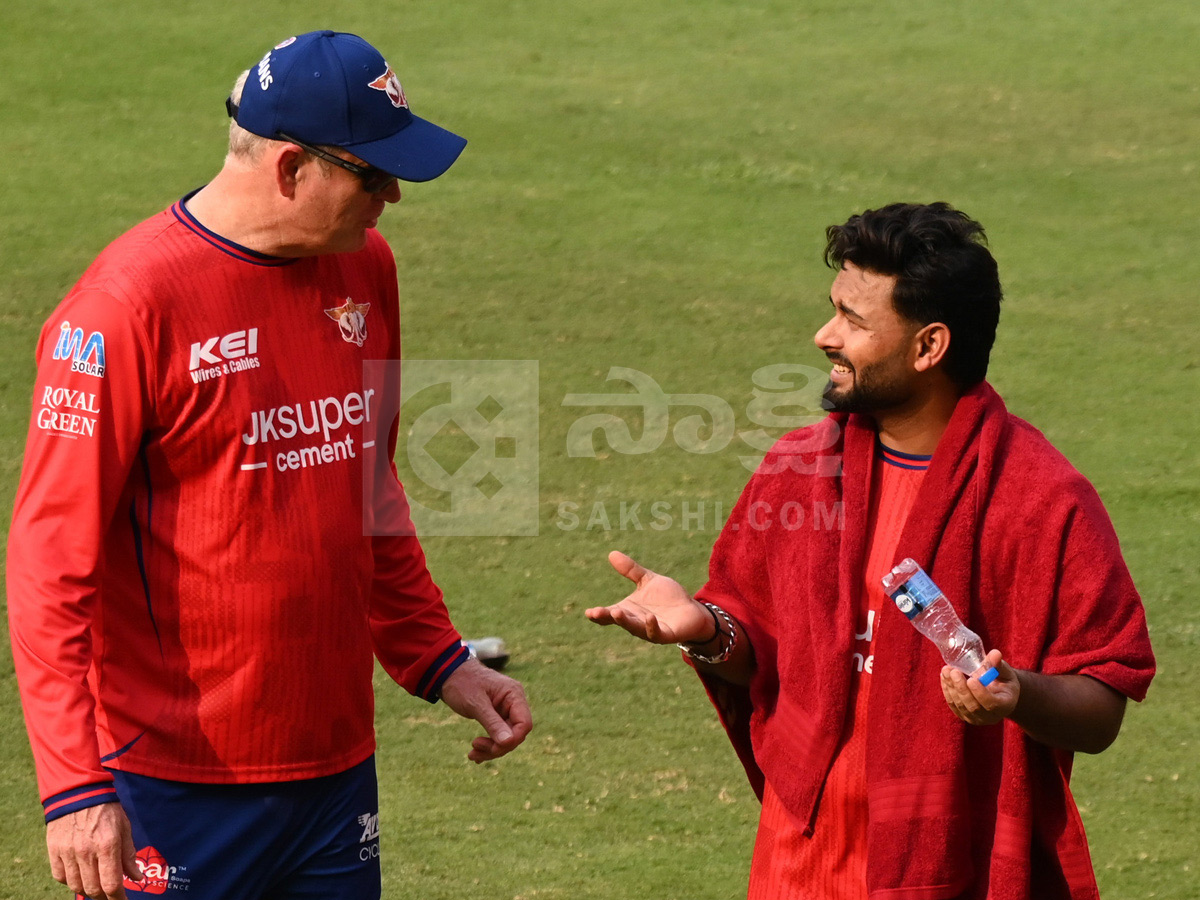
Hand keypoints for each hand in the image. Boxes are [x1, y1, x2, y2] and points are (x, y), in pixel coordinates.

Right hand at [46, 802, 139, 899]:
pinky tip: (79, 875)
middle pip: (93, 889)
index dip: (118, 898)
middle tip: (110, 895)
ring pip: (76, 886)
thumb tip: (136, 877)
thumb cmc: (106, 809)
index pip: (111, 884)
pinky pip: (60, 877)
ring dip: (87, 890)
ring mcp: (68, 853)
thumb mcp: (124, 828)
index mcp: (107, 845)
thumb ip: (129, 854)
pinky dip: (70, 881)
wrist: (78, 792)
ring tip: (96, 886)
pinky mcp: (54, 851)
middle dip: (103, 897)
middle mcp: (86, 852)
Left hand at [440, 658, 532, 762]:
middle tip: (475, 749)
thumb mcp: (476, 704)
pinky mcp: (497, 715)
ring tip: (472, 754)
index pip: (524, 724)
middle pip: (516, 734)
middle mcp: (513, 702)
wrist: (449, 673)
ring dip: (491, 749)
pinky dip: (488, 745)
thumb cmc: (462, 683)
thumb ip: (493, 723)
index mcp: (513, 694)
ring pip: (507, 737)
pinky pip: (498, 734)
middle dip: (497, 747)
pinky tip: (475, 753)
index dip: (512, 740)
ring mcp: (506, 709)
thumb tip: (508, 743)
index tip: (493, 747)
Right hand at [583, 550, 713, 644]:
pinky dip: (650, 626)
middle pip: (619, 620)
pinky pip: (655, 633)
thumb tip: (611, 553)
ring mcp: (650, 629)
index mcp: (629, 610)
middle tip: (596, 612)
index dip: (598, 615)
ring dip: (625, 622)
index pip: (609, 614)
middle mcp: (636, 622)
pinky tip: (648, 618)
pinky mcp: (665, 634)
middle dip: (607, 617)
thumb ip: (631, 570)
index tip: (588, 612)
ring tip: (616, 612)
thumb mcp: (648, 580)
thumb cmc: (668, 597)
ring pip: (634, 628)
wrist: (692, 610)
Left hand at [940, 649, 1019, 725]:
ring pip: (960, 706)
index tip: (971, 679)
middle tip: (954, 671)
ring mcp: (976, 719)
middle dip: (961, 688)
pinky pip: (953, 705)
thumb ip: (998, 665)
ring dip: (951, 688)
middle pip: (973, 706)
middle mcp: (991, 717)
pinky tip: (944, 676)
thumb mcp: (1005, 672)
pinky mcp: (964, 716)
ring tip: (946, 670)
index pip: (991, 704)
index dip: (980, 693)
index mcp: (1005, 705)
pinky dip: (947, 690)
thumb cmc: (1003, 680)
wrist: (998, 693)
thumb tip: (995, 654)